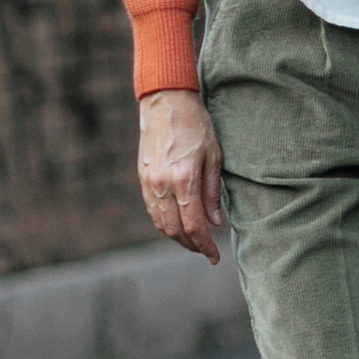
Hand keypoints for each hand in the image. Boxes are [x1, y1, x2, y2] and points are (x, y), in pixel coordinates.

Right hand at [138, 89, 224, 263]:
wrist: (166, 101)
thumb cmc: (196, 124)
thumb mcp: (214, 156)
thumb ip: (213, 192)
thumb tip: (215, 222)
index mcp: (184, 180)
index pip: (193, 226)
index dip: (205, 245)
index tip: (215, 257)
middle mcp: (163, 185)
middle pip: (174, 230)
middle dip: (191, 245)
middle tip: (206, 251)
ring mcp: (149, 182)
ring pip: (160, 223)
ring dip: (176, 237)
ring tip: (193, 241)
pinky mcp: (142, 177)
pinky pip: (152, 209)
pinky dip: (164, 222)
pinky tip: (177, 223)